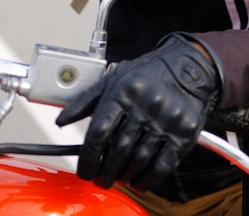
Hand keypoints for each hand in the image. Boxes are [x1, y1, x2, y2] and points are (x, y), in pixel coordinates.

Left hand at [56, 34, 221, 191]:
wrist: (187, 68)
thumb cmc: (147, 74)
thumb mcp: (114, 78)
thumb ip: (86, 100)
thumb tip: (62, 119)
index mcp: (125, 90)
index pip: (99, 132)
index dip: (88, 158)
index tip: (85, 170)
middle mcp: (146, 103)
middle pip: (117, 150)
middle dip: (105, 171)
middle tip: (101, 179)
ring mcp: (167, 118)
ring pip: (138, 160)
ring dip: (124, 176)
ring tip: (118, 178)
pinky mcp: (184, 132)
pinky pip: (162, 165)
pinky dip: (147, 179)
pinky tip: (139, 180)